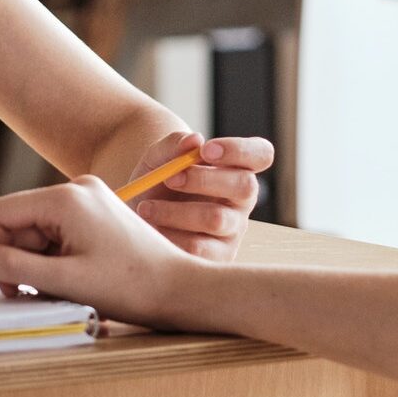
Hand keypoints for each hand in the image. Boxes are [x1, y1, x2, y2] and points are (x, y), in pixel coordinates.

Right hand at [0, 176, 203, 330]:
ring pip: (36, 230)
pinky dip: (55, 258)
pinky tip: (75, 279)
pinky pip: (57, 233)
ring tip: (64, 287)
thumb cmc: (131, 286)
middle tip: (37, 292)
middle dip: (19, 259)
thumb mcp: (64, 281)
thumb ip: (13, 267)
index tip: (7, 284)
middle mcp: (75, 189)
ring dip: (38, 262)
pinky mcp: (96, 214)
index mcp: (65, 198)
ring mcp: (88, 200)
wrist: (180, 289)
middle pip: (18, 221)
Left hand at [126, 130, 272, 261]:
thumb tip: (194, 140)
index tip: (205, 149)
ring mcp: (233, 230)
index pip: (261, 154)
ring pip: (217, 219)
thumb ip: (174, 145)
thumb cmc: (157, 184)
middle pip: (245, 186)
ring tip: (146, 207)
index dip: (239, 150)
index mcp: (236, 168)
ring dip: (176, 212)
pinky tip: (153, 230)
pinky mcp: (219, 256)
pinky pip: (199, 248)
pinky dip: (170, 237)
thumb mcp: (157, 158)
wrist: (137, 217)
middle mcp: (241, 200)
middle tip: (170, 178)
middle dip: (204, 180)